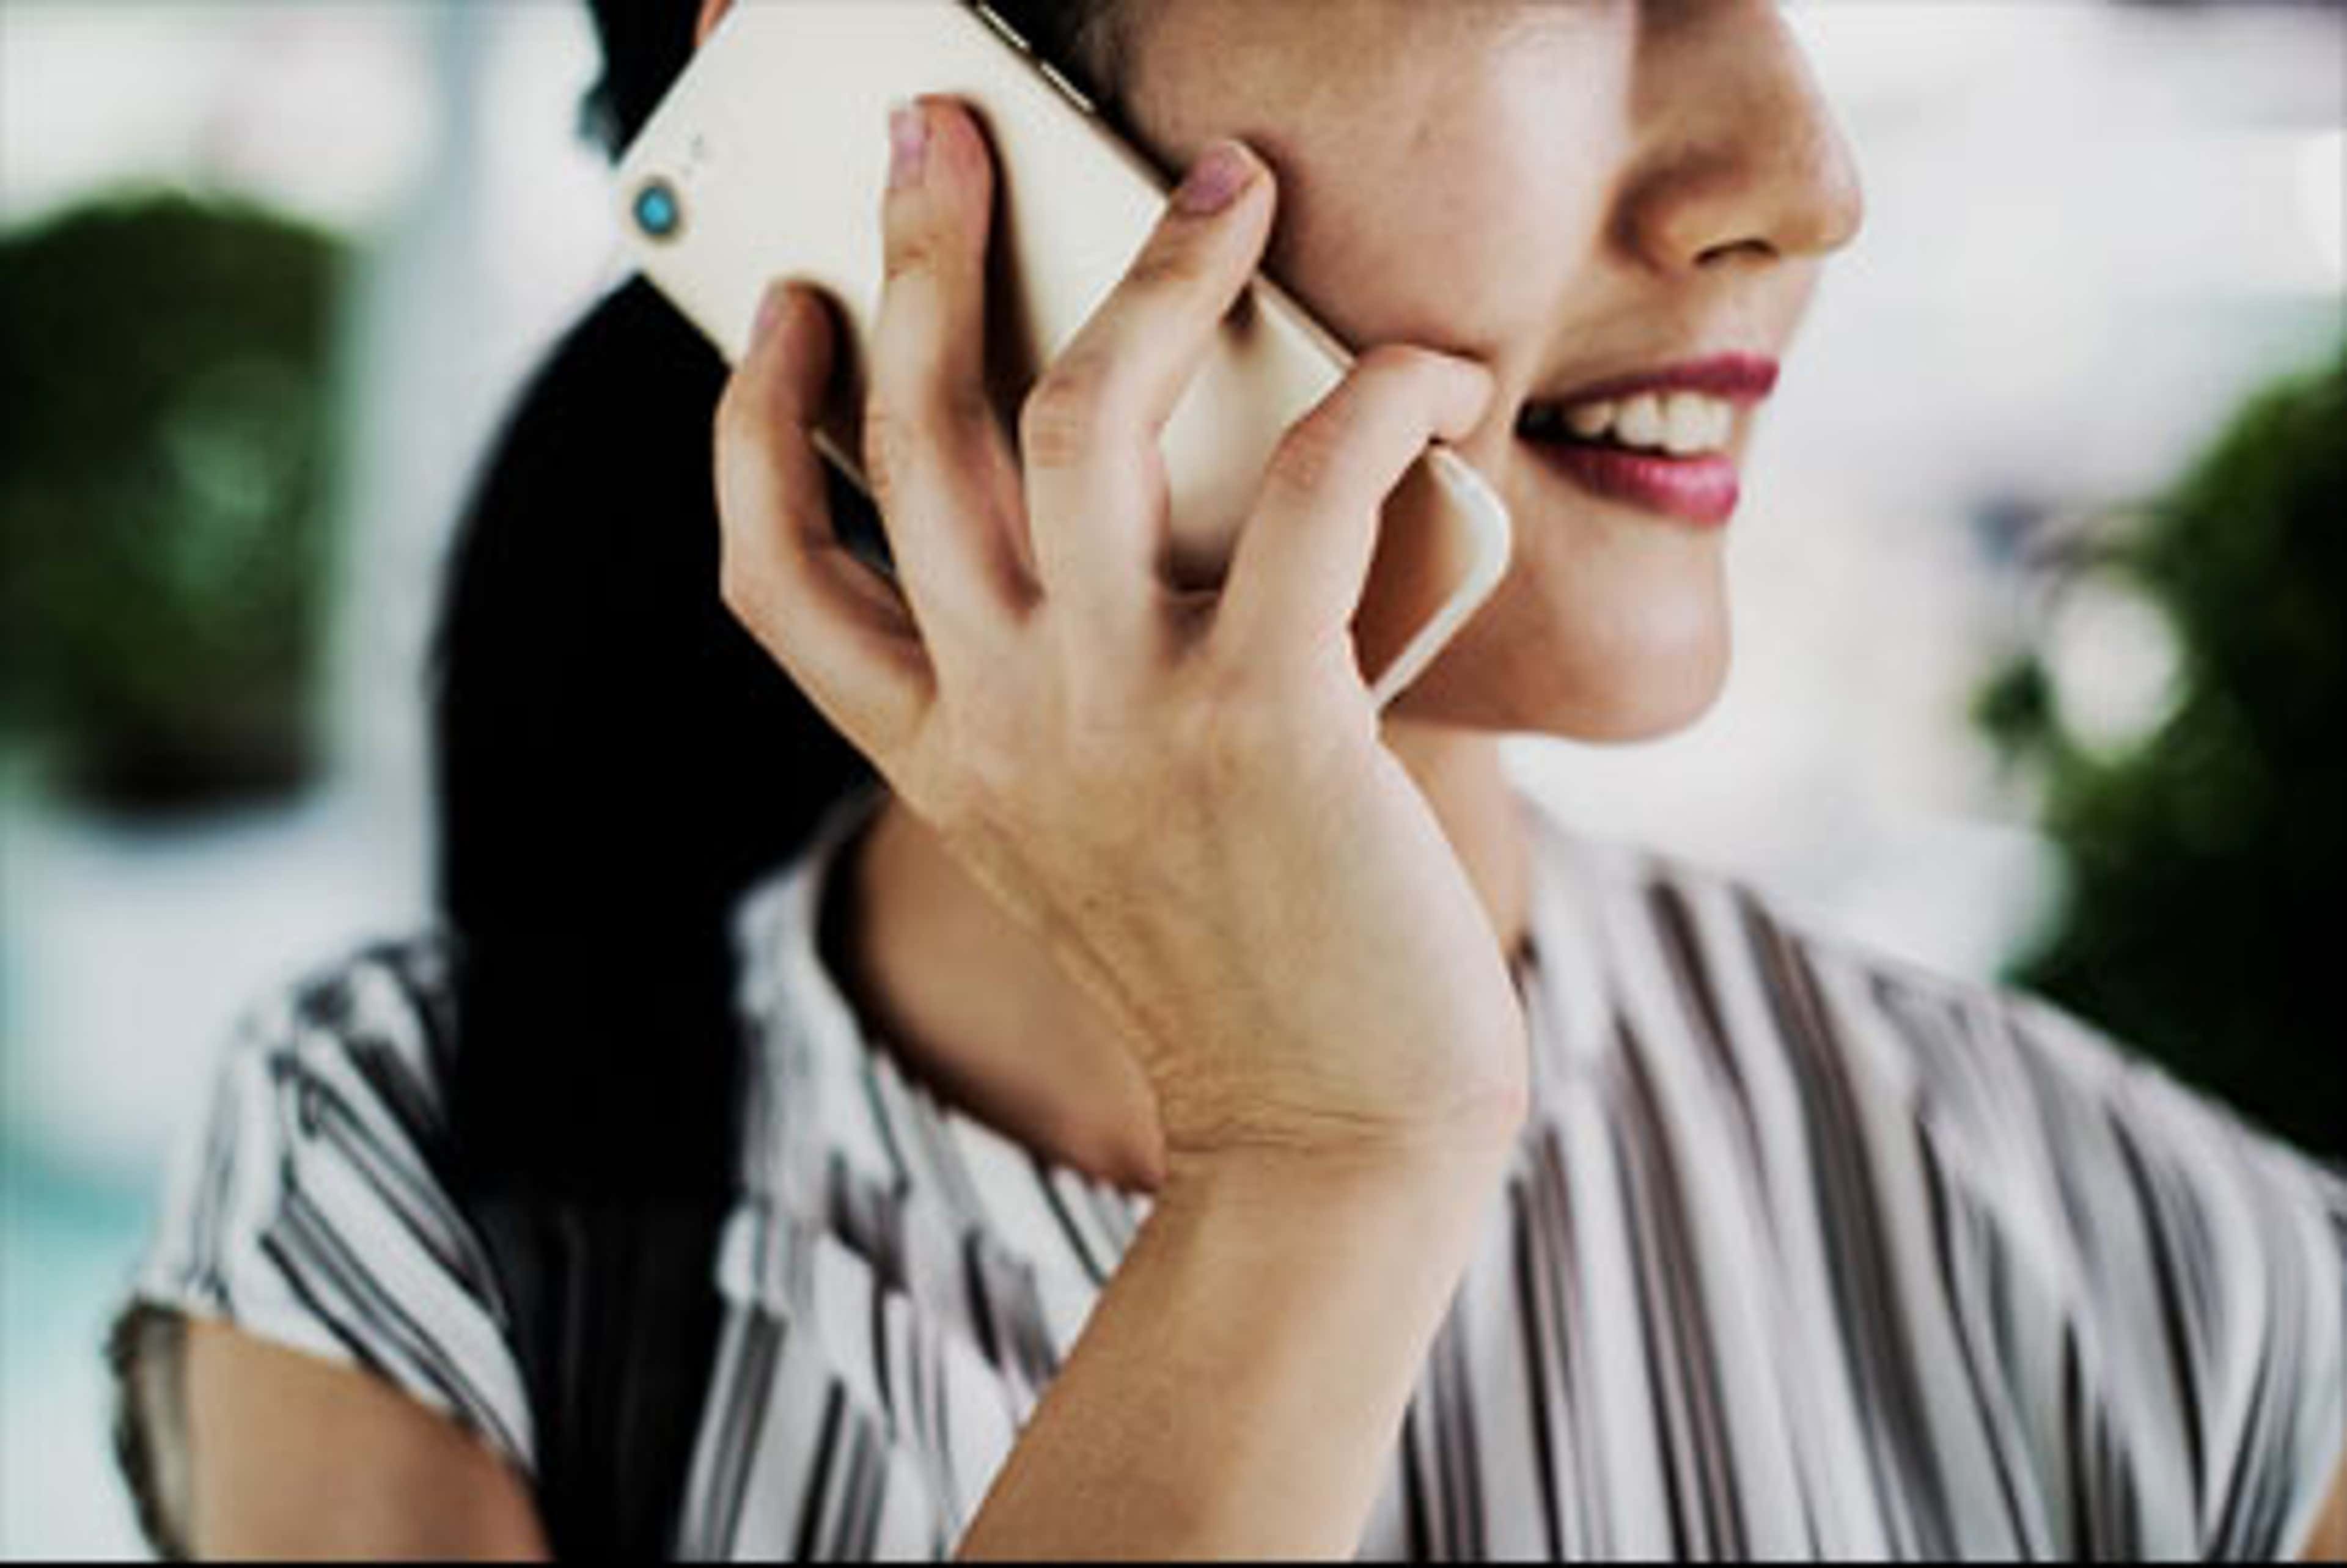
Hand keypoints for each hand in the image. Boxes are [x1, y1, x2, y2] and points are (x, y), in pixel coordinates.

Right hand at [713, 97, 1526, 1170]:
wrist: (1331, 1134)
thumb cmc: (1235, 958)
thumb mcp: (1095, 824)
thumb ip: (1066, 687)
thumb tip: (1144, 493)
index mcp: (938, 756)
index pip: (770, 577)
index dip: (751, 427)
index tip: (781, 307)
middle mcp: (1001, 724)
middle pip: (909, 439)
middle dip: (917, 254)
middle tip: (936, 127)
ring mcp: (1122, 719)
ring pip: (1077, 421)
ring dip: (1151, 275)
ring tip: (1219, 185)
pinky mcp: (1270, 723)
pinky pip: (1314, 490)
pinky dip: (1378, 399)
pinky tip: (1424, 372)